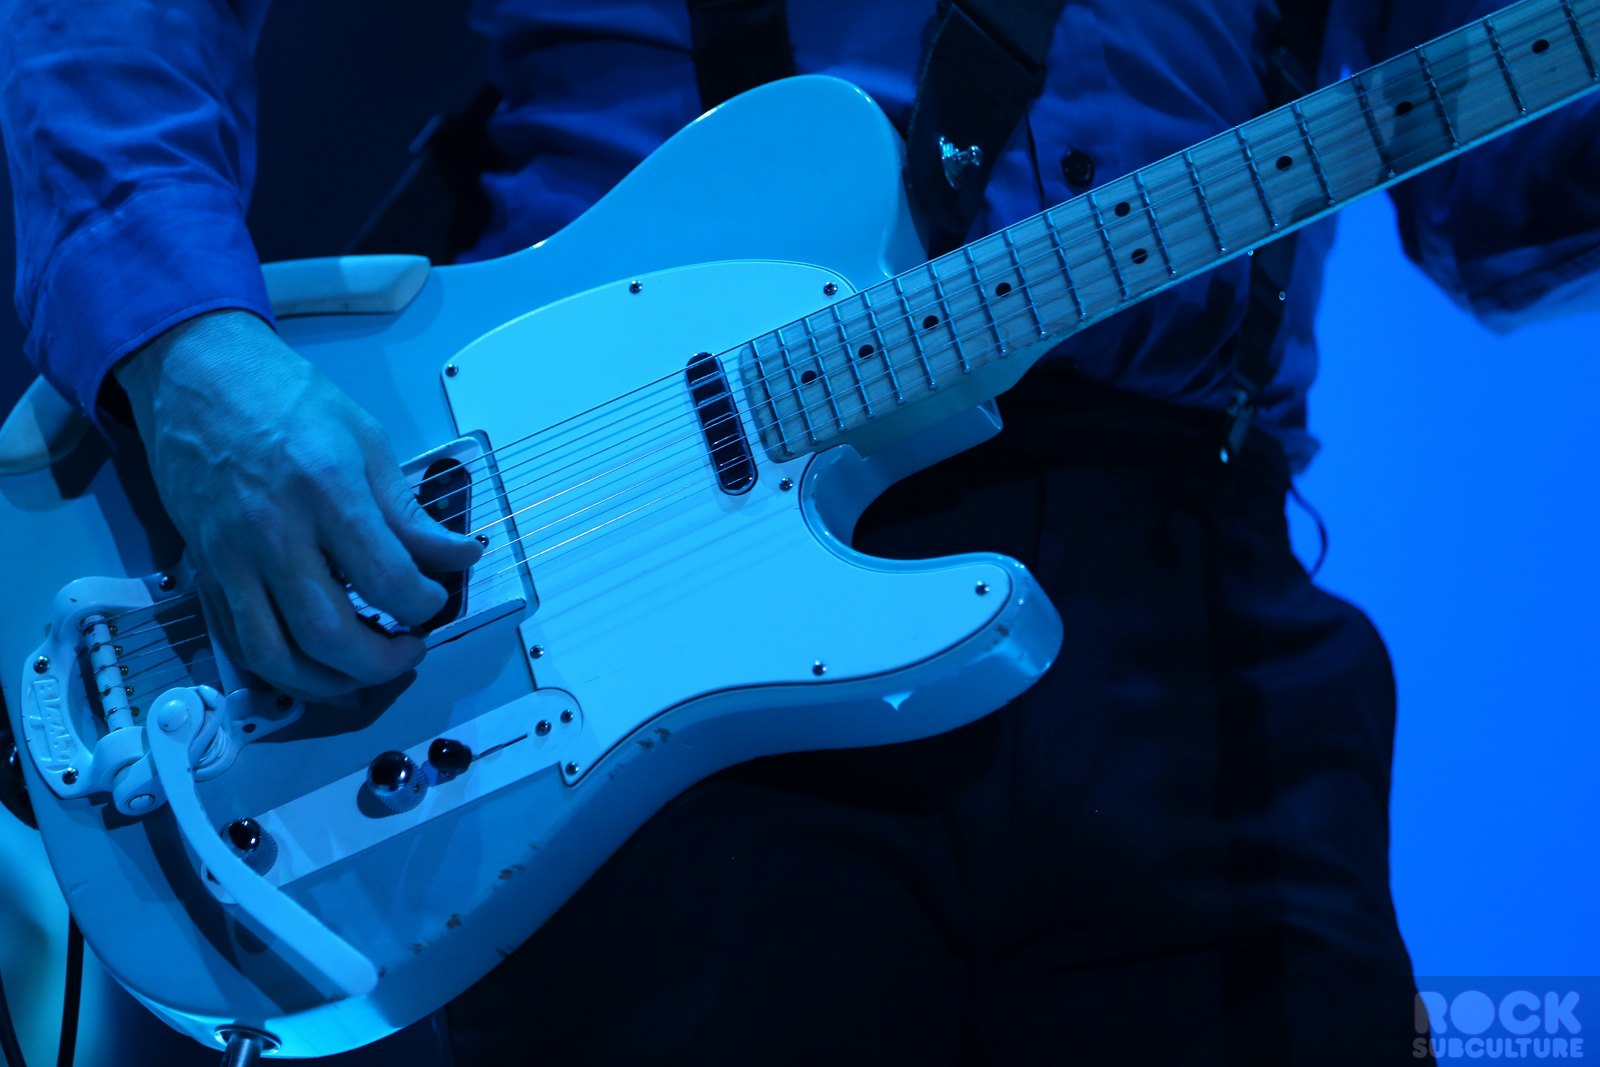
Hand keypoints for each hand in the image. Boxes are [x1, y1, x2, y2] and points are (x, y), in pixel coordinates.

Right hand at [116, 310, 481, 700]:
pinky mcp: (205, 570)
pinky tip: (318, 669)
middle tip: (411, 649)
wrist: (198, 376)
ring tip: (368, 671)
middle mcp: (272, 533)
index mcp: (325, 491)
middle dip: (381, 661)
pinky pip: (240, 643)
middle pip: (328, 634)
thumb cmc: (289, 400)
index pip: (385, 579)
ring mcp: (230, 558)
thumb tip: (462, 557)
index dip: (423, 605)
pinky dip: (281, 672)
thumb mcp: (367, 441)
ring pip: (276, 655)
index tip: (435, 599)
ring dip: (330, 683)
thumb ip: (411, 513)